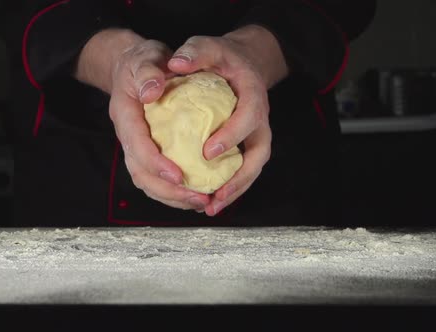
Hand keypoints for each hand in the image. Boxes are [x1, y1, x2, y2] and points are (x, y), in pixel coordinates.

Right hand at [108, 38, 210, 210]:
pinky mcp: (147, 152)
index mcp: (125, 116)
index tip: (178, 176)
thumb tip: (151, 92)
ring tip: (201, 202)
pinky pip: (156, 179)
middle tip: (197, 198)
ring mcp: (136, 147)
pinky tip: (196, 194)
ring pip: (148, 182)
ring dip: (173, 197)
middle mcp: (128, 137)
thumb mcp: (146, 57)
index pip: (137, 146)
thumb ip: (148, 72)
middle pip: (141, 174)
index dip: (156, 164)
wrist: (135, 67)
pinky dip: (175, 192)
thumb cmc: (143, 61)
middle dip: (168, 191)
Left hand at [168, 25, 288, 216]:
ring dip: (234, 191)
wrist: (243, 63)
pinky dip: (228, 187)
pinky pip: (241, 170)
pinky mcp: (246, 145)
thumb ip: (196, 52)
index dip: (231, 136)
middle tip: (215, 196)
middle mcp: (260, 120)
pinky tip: (208, 200)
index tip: (207, 152)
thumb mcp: (209, 46)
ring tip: (210, 207)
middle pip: (257, 155)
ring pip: (252, 169)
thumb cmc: (224, 56)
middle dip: (238, 179)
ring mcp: (255, 135)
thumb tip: (175, 63)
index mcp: (253, 96)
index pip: (247, 118)